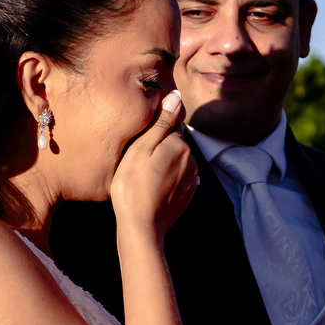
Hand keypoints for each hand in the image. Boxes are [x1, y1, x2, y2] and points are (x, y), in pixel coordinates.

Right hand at [111, 91, 197, 235]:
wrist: (141, 226)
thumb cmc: (133, 185)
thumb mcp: (140, 148)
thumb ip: (161, 123)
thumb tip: (176, 97)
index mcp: (180, 145)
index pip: (169, 127)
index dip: (153, 133)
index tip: (140, 144)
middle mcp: (191, 160)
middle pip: (174, 145)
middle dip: (160, 148)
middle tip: (138, 162)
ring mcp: (191, 180)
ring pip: (176, 162)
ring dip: (164, 165)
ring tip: (144, 177)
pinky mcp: (187, 195)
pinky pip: (177, 179)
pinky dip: (168, 180)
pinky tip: (153, 188)